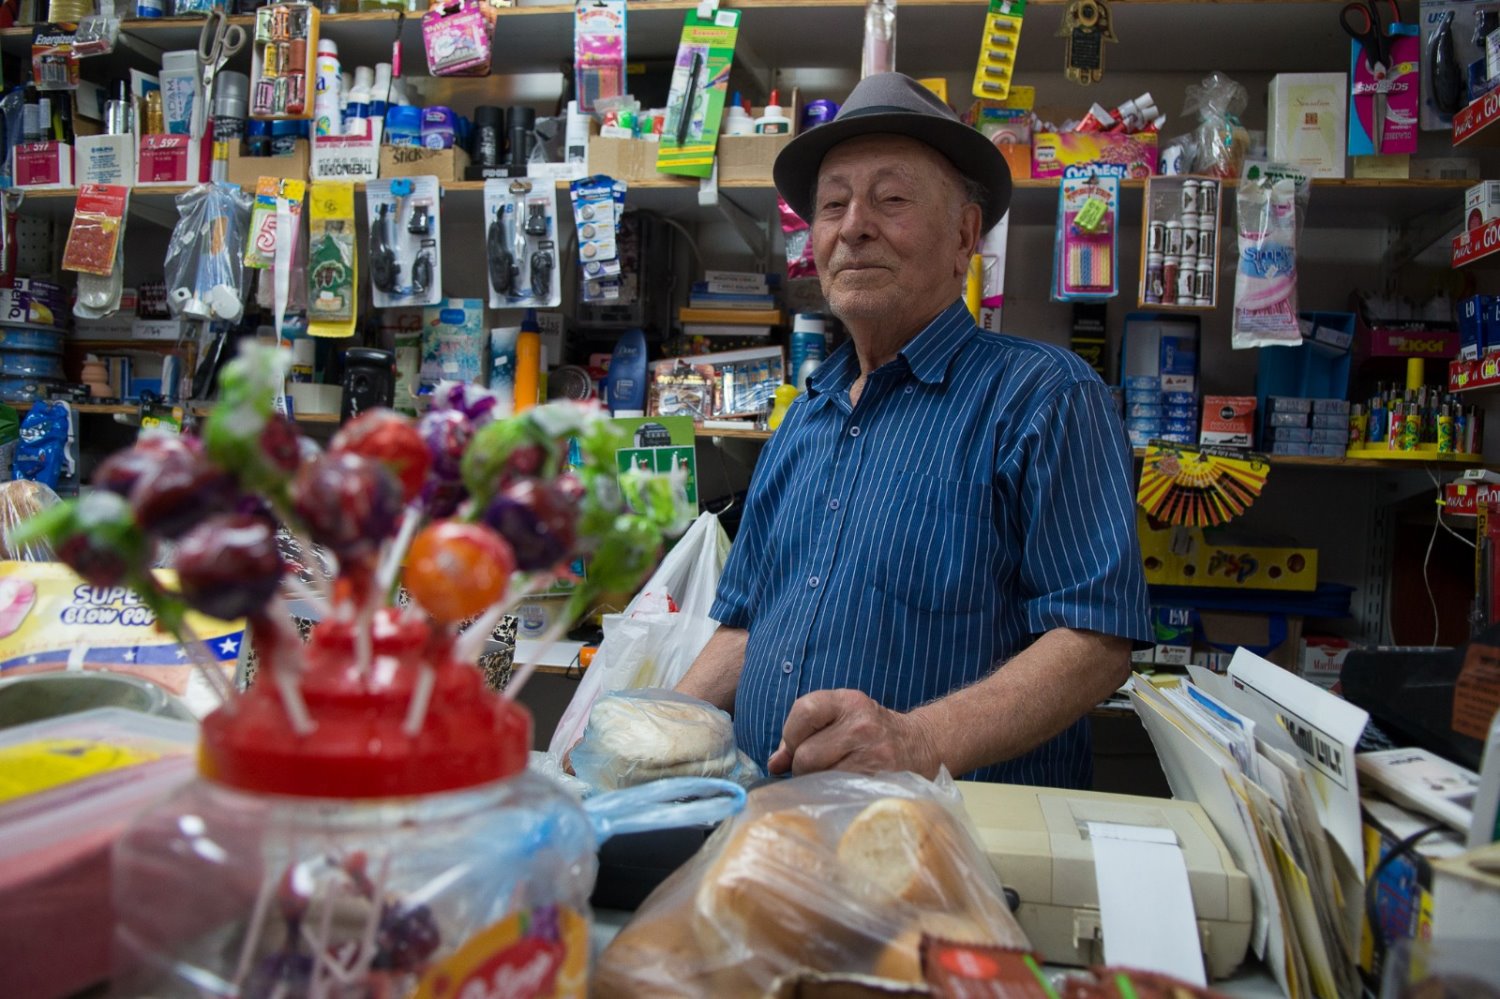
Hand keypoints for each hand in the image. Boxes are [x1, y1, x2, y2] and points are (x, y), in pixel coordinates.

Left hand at [767, 689, 939, 777]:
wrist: (921, 745)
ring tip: (828, 779)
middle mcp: (861, 725)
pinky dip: (831, 794)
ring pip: (819, 777)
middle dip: (801, 767)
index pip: (804, 710)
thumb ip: (804, 733)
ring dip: (815, 784)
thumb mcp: (841, 718)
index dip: (791, 734)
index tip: (796, 745)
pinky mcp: (879, 780)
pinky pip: (838, 792)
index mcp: (848, 702)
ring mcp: (873, 754)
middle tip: (813, 770)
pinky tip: (839, 790)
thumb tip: (774, 764)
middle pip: (806, 754)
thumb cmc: (870, 732)